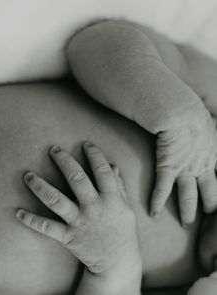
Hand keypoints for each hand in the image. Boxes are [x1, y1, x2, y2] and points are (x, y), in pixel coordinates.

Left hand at [16, 142, 140, 281]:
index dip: (94, 154)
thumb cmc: (123, 231)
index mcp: (111, 199)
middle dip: (64, 161)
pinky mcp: (69, 237)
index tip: (86, 144)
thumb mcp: (126, 207)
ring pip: (56, 200)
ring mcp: (80, 222)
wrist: (117, 262)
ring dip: (40, 186)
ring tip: (28, 175)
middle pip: (77, 179)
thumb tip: (113, 165)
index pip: (102, 170)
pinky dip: (32, 220)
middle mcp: (94, 208)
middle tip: (53, 149)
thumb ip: (119, 186)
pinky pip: (48, 228)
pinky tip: (19, 212)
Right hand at [150, 106, 216, 225]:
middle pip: (210, 194)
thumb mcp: (210, 126)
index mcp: (214, 157)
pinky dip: (157, 202)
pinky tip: (153, 213)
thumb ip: (211, 136)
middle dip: (209, 207)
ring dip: (187, 212)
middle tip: (207, 217)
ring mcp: (185, 169)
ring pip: (188, 197)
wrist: (180, 112)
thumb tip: (212, 133)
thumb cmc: (193, 115)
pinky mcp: (168, 168)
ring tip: (185, 224)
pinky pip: (162, 189)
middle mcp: (202, 167)